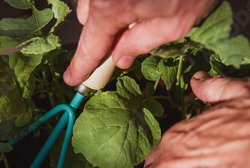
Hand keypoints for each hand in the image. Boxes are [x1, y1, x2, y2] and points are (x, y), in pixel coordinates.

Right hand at [63, 0, 219, 85]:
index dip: (82, 66)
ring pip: (95, 3)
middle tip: (123, 44)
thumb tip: (122, 56)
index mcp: (111, 6)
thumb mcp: (175, 24)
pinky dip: (116, 1)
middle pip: (89, 21)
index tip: (74, 77)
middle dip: (103, 35)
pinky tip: (138, 1)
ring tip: (140, 11)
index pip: (90, 45)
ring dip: (109, 13)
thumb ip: (142, 44)